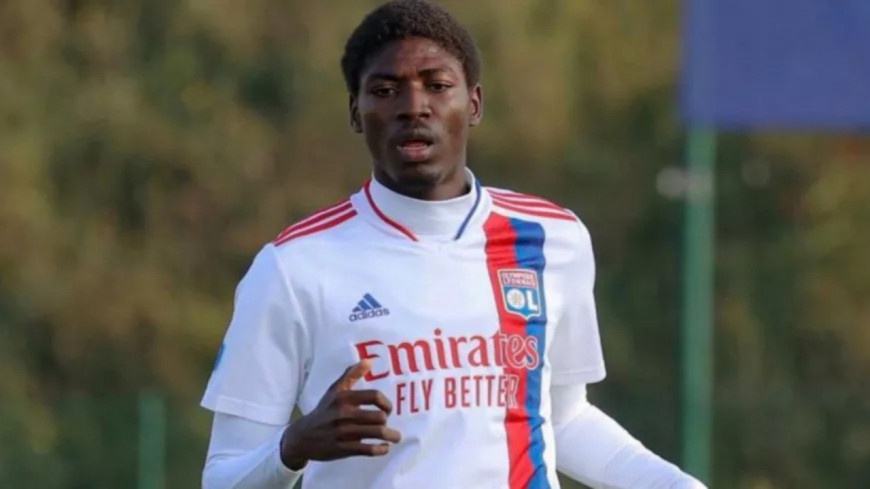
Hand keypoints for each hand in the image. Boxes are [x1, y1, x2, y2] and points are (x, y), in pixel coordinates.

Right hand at [279, 359, 400, 469]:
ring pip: (376, 433)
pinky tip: (385, 448)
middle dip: (386, 421)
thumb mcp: (334, 391)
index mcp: (343, 398)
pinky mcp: (343, 449)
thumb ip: (351, 374)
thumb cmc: (323, 411)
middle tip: (384, 423)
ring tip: (396, 438)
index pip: (374, 396)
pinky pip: (368, 450)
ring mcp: (344, 432)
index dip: (386, 403)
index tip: (387, 409)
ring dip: (391, 436)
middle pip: (379, 416)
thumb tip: (369, 361)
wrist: (303, 437)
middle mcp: (344, 414)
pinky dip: (381, 449)